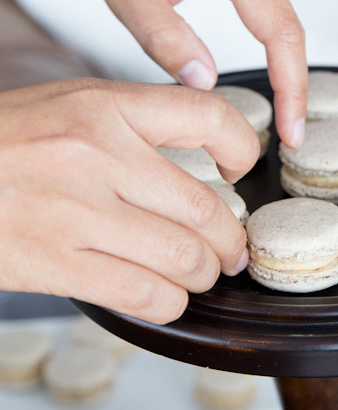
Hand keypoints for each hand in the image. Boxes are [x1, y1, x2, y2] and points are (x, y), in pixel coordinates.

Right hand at [0, 79, 257, 322]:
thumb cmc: (1, 143)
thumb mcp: (67, 106)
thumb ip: (131, 125)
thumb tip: (199, 159)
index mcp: (104, 107)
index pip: (207, 116)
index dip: (242, 148)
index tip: (240, 170)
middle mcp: (97, 155)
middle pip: (205, 208)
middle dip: (231, 240)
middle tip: (231, 249)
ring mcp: (76, 212)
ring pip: (184, 258)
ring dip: (204, 276)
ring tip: (198, 274)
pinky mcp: (55, 263)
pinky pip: (144, 294)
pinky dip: (169, 302)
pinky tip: (162, 295)